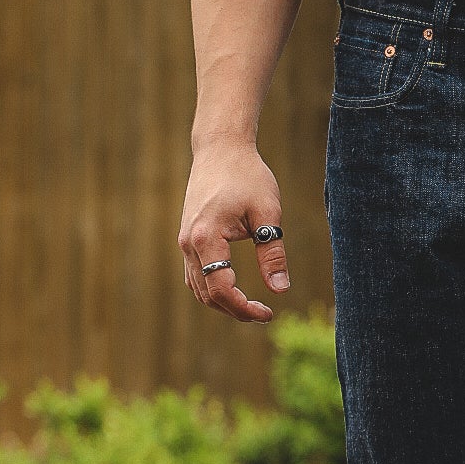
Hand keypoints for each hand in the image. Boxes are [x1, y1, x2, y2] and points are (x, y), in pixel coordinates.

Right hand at [179, 141, 288, 322]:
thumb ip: (273, 252)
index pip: (222, 289)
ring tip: (252, 307)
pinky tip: (235, 290)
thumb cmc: (247, 176)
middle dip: (235, 310)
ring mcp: (184, 241)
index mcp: (206, 237)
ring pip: (198, 288)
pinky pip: (195, 275)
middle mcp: (188, 243)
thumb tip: (280, 289)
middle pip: (207, 294)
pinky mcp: (187, 238)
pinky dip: (213, 288)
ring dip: (223, 303)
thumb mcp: (268, 212)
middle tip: (265, 314)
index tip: (269, 313)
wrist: (220, 149)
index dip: (244, 308)